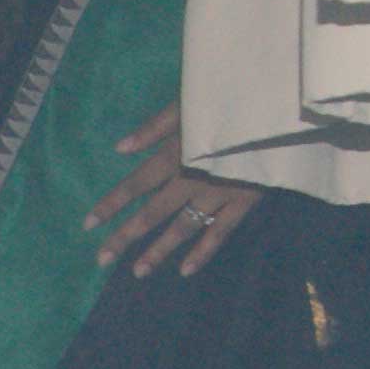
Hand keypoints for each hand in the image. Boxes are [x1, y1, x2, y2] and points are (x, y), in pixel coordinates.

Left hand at [87, 103, 265, 278]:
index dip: (111, 204)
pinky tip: (185, 270)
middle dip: (125, 236)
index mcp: (176, 153)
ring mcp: (219, 194)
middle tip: (101, 259)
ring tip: (138, 271)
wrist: (281, 107)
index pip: (136, 184)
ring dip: (159, 250)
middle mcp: (192, 179)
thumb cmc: (232, 96)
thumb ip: (155, 126)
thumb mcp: (190, 102)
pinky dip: (203, 251)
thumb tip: (120, 148)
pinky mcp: (244, 201)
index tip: (88, 224)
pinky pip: (221, 232)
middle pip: (152, 212)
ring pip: (183, 228)